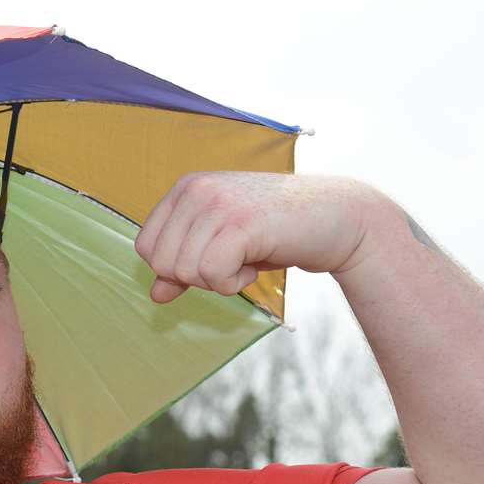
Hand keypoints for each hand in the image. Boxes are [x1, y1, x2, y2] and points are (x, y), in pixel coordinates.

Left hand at [134, 173, 396, 303]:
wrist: (337, 217)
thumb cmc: (276, 232)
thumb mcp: (221, 246)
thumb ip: (185, 266)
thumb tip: (155, 295)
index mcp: (186, 188)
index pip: (145, 246)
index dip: (176, 267)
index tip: (213, 255)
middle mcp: (196, 189)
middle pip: (161, 263)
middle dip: (197, 276)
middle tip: (234, 259)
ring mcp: (217, 203)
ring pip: (185, 272)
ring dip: (219, 280)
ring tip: (249, 257)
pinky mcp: (240, 224)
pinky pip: (212, 276)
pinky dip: (233, 284)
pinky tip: (256, 263)